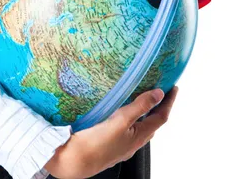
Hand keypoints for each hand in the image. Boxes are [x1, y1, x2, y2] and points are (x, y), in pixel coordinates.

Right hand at [44, 86, 178, 178]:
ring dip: (144, 112)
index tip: (173, 88)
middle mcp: (134, 142)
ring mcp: (123, 144)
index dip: (168, 102)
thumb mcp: (121, 120)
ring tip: (143, 98)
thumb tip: (158, 94)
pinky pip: (127, 128)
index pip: (161, 117)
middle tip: (160, 91)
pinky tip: (121, 112)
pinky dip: (131, 117)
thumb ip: (140, 106)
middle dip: (158, 107)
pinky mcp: (111, 143)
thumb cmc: (97, 143)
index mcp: (139, 136)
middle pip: (153, 122)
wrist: (75, 160)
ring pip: (139, 126)